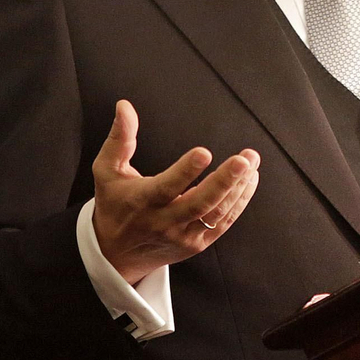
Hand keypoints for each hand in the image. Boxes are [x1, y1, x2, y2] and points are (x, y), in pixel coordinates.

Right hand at [91, 100, 259, 284]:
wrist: (116, 254)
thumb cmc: (113, 204)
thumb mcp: (107, 171)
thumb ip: (119, 138)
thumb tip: (125, 106)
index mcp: (142, 201)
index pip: (167, 187)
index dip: (186, 171)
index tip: (204, 152)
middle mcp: (164, 222)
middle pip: (199, 204)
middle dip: (224, 181)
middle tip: (243, 160)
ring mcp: (182, 236)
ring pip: (215, 214)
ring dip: (237, 188)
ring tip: (251, 163)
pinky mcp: (196, 244)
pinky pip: (222, 224)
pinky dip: (239, 202)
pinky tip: (250, 181)